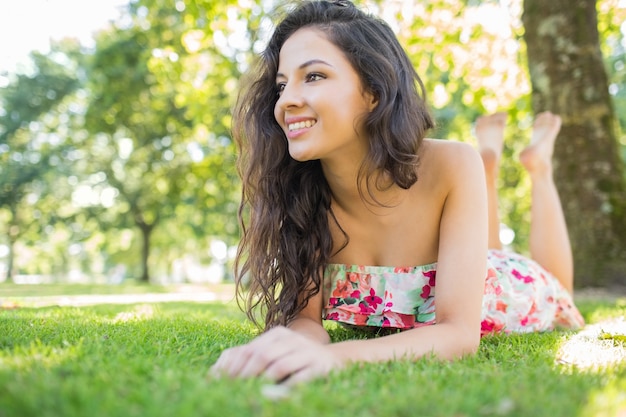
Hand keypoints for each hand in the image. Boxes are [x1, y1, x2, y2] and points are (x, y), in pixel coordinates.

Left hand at [210, 326, 344, 384]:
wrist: (333, 359)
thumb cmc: (297, 358)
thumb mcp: (278, 351)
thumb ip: (256, 358)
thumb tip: (222, 372)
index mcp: (278, 334)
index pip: (252, 349)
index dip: (236, 366)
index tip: (223, 382)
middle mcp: (292, 339)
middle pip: (263, 356)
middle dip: (247, 375)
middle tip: (235, 390)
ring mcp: (306, 351)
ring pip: (279, 366)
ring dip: (264, 382)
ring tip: (252, 393)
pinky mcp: (318, 366)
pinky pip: (298, 378)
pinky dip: (284, 389)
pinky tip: (274, 396)